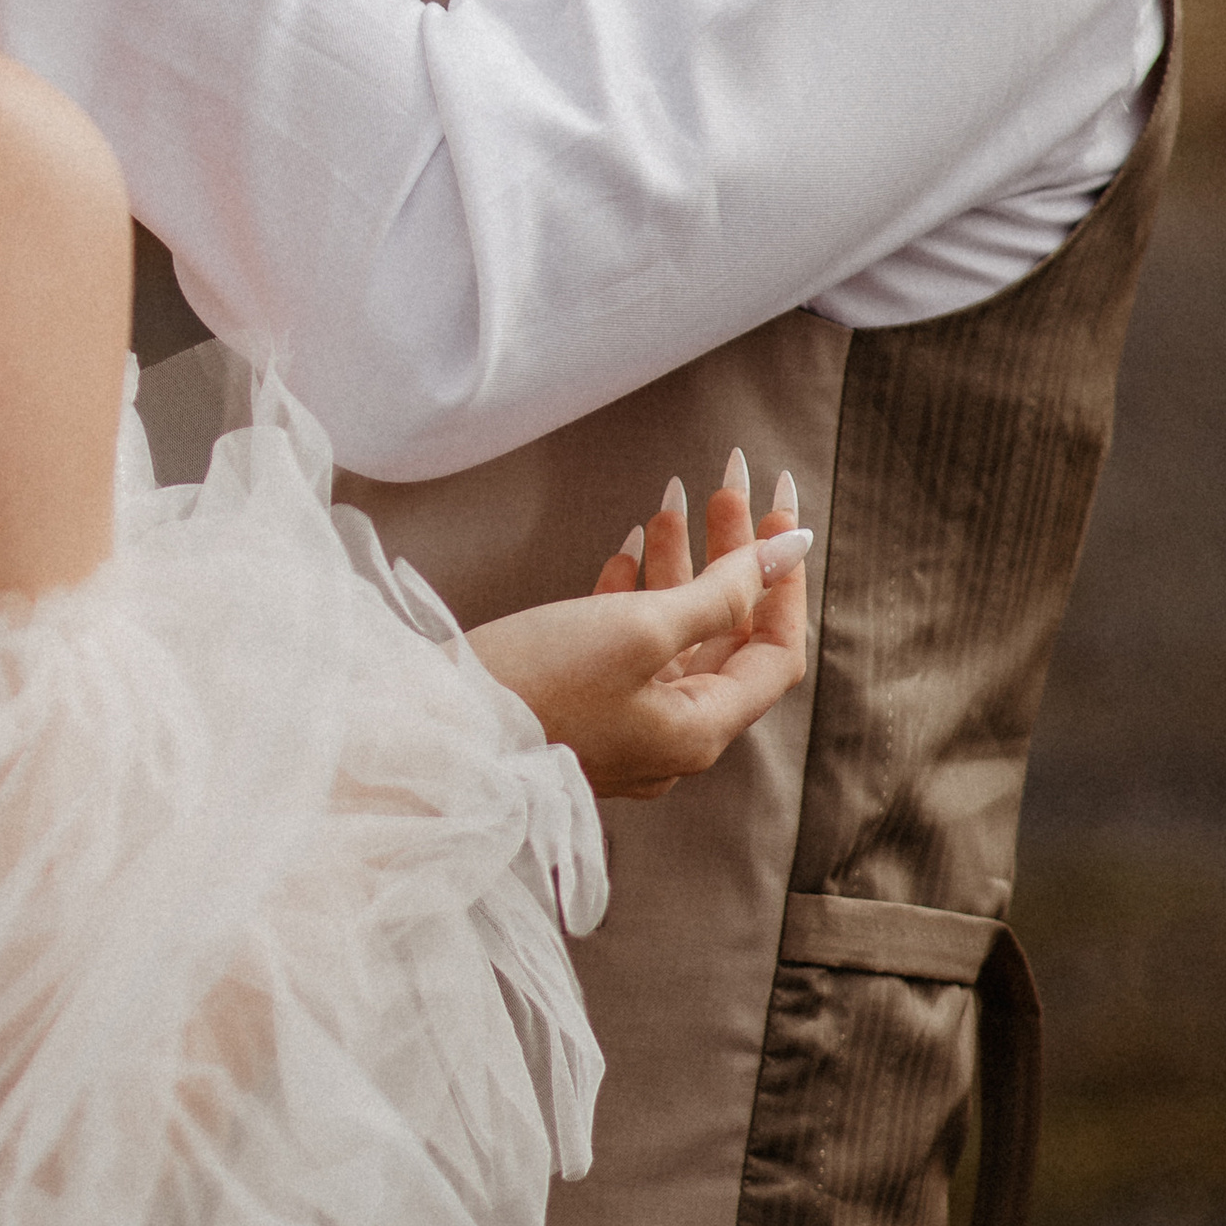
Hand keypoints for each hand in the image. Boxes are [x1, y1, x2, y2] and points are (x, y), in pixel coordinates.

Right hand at [466, 453, 811, 799]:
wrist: (434, 735)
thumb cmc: (539, 683)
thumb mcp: (640, 630)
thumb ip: (722, 591)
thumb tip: (791, 550)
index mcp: (699, 730)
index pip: (773, 649)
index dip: (780, 577)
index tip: (777, 506)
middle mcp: (670, 739)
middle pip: (724, 639)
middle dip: (727, 557)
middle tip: (724, 485)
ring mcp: (625, 730)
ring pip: (674, 639)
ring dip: (677, 568)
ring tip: (671, 499)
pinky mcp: (581, 714)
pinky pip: (627, 652)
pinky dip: (632, 596)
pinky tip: (626, 549)